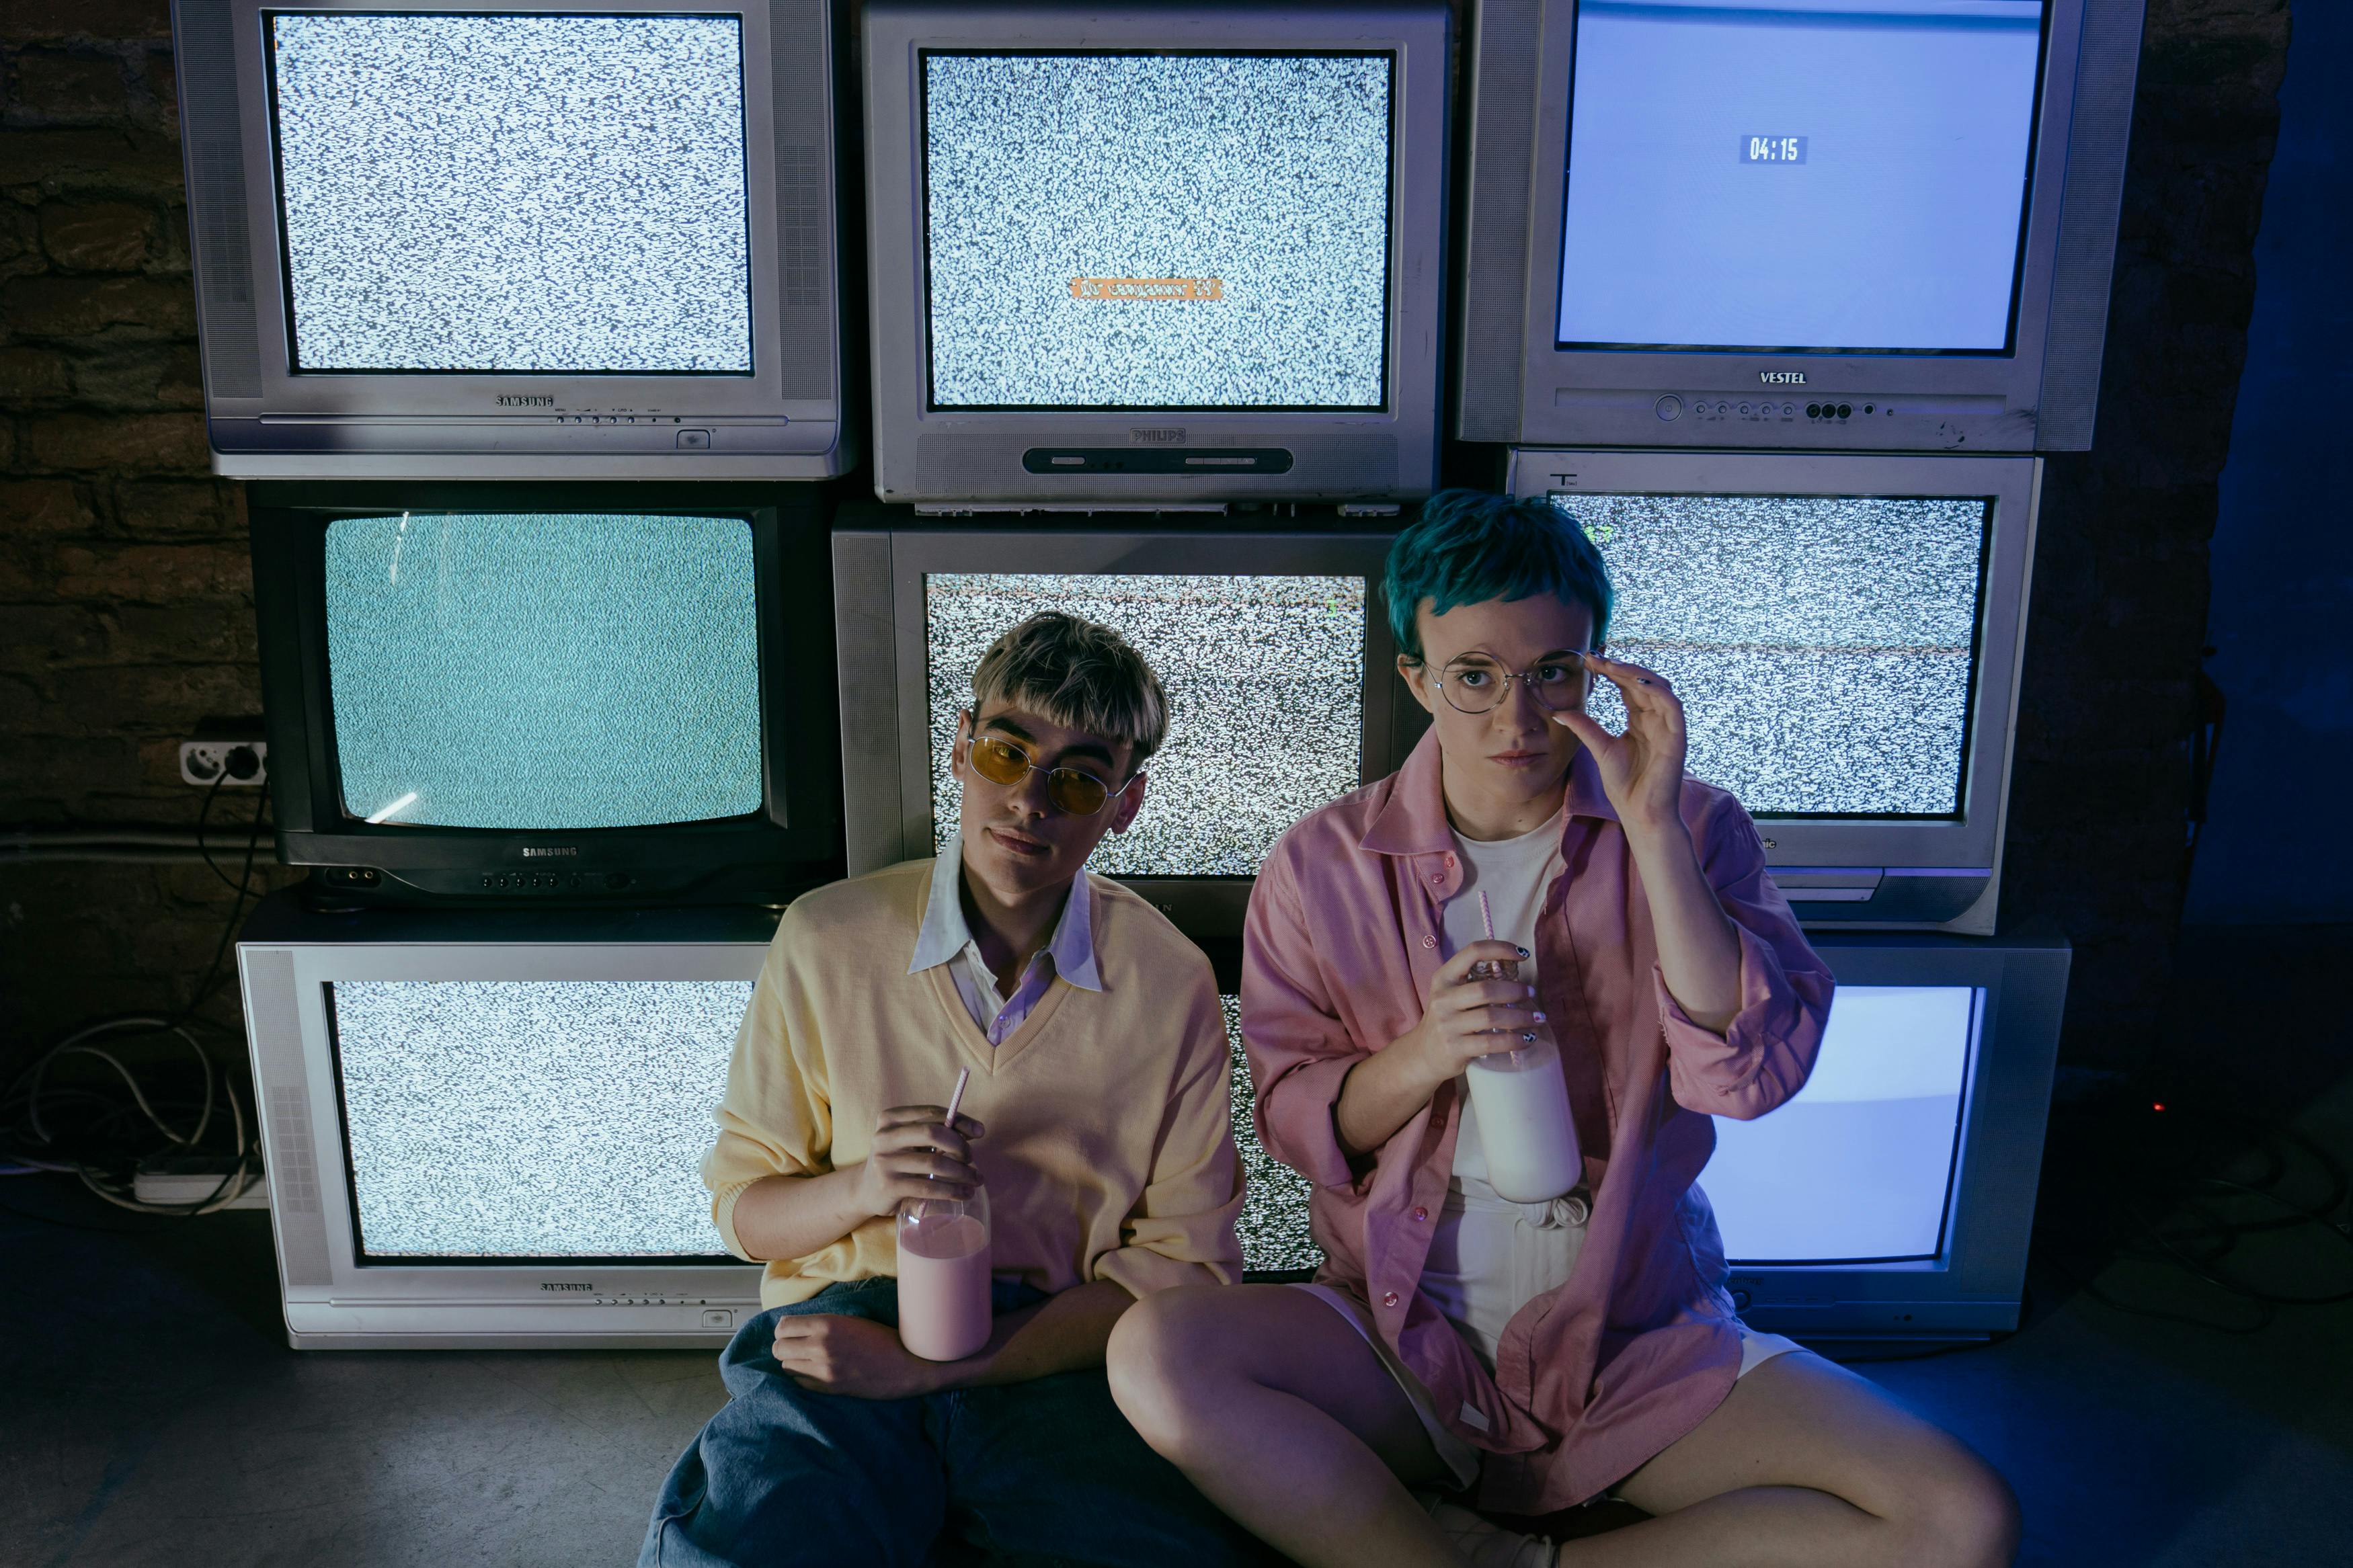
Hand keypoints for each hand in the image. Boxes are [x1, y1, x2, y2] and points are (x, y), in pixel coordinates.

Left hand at [773, 1314, 946, 1399]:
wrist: (905, 1366)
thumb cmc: (882, 1339)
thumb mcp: (851, 1321)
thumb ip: (823, 1324)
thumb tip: (796, 1327)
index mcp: (826, 1324)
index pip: (783, 1326)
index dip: (785, 1328)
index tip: (792, 1330)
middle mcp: (820, 1347)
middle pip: (779, 1348)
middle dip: (785, 1345)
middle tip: (797, 1345)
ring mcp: (823, 1371)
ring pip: (786, 1366)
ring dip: (793, 1361)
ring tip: (808, 1358)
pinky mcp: (828, 1388)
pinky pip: (799, 1382)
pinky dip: (803, 1376)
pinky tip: (817, 1371)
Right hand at [847, 1104, 986, 1219]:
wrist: (866, 1190)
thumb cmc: (898, 1161)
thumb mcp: (911, 1142)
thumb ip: (936, 1133)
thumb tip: (975, 1130)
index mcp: (890, 1118)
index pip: (931, 1113)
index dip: (959, 1120)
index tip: (980, 1131)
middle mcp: (884, 1137)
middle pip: (932, 1133)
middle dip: (959, 1145)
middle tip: (971, 1159)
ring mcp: (885, 1162)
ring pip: (934, 1163)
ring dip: (962, 1172)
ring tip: (976, 1179)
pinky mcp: (889, 1187)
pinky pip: (928, 1187)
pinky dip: (952, 1190)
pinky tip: (965, 1193)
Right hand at [1404, 941, 1544, 1080]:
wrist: (1423, 1055)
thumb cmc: (1448, 1020)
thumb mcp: (1452, 995)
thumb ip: (1476, 984)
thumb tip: (1518, 978)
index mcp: (1443, 978)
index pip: (1472, 952)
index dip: (1501, 949)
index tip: (1523, 955)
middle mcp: (1442, 999)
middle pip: (1486, 989)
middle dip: (1516, 990)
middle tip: (1532, 993)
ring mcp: (1447, 1024)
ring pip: (1491, 1016)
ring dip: (1521, 1017)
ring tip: (1537, 1018)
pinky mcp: (1455, 1048)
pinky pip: (1491, 1043)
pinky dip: (1515, 1041)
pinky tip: (1527, 1039)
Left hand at [1550, 652, 1687, 837]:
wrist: (1640, 813)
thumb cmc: (1625, 785)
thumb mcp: (1599, 749)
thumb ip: (1585, 727)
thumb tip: (1559, 712)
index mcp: (1640, 721)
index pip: (1628, 687)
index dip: (1611, 672)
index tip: (1588, 660)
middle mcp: (1656, 720)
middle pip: (1641, 683)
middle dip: (1619, 667)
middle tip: (1595, 657)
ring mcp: (1669, 727)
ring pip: (1659, 688)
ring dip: (1636, 673)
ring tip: (1611, 665)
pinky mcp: (1678, 737)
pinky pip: (1672, 706)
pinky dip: (1656, 691)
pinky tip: (1635, 682)